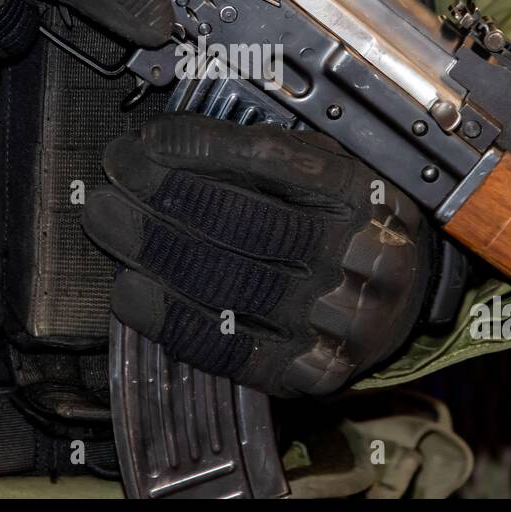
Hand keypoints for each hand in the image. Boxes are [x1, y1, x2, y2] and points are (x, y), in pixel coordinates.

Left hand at [82, 114, 434, 397]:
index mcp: (366, 195)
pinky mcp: (312, 371)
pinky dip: (172, 319)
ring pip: (233, 285)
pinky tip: (130, 290)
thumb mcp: (331, 167)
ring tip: (107, 220)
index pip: (276, 163)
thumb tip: (170, 139)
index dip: (202, 148)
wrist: (403, 299)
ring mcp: (339, 321)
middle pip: (248, 224)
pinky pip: (232, 350)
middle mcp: (362, 258)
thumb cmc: (347, 220)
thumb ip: (266, 153)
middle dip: (168, 194)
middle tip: (117, 172)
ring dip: (155, 250)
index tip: (150, 139)